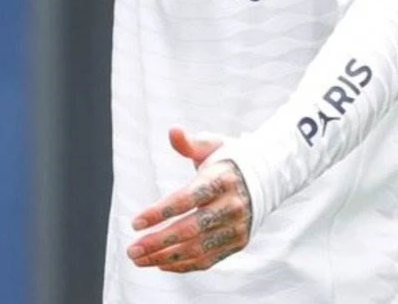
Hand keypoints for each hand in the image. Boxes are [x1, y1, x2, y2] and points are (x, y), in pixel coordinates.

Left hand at [127, 128, 252, 272]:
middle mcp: (232, 206)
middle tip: (131, 250)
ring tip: (139, 259)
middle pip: (191, 229)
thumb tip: (173, 132)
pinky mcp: (238, 242)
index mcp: (221, 180)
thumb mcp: (211, 145)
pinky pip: (209, 258)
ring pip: (198, 248)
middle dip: (158, 241)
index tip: (135, 223)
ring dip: (166, 257)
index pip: (186, 199)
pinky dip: (184, 264)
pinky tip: (160, 263)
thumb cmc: (227, 159)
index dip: (160, 212)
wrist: (266, 177)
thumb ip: (189, 143)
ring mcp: (237, 227)